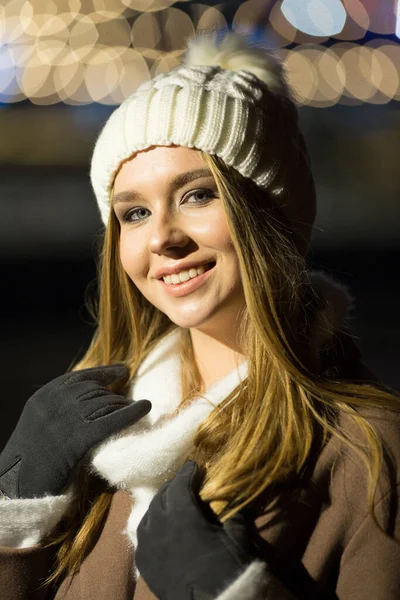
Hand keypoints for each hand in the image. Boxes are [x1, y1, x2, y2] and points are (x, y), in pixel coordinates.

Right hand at [0, 364, 150, 498]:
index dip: (106, 373)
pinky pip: (112, 420)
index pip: (82, 377)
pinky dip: (132, 412)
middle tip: (127, 403)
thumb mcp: (39, 419)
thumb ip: (61, 404)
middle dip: (115, 396)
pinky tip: (145, 407)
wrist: (17, 484)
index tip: (123, 371)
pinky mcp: (79, 439)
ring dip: (123, 406)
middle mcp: (57, 402)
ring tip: (134, 410)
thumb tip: (96, 392)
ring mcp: (68, 419)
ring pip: (107, 404)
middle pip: (97, 391)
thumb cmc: (31, 457)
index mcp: (46, 395)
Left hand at [136, 461, 269, 599]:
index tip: (194, 465)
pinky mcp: (144, 563)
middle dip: (173, 486)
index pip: (180, 483)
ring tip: (171, 503)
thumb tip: (235, 495)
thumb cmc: (228, 569)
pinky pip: (143, 535)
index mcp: (181, 514)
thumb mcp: (238, 535)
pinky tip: (160, 527)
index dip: (188, 472)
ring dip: (161, 504)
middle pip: (162, 496)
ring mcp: (148, 545)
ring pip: (149, 514)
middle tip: (185, 483)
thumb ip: (234, 510)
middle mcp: (159, 525)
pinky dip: (152, 525)